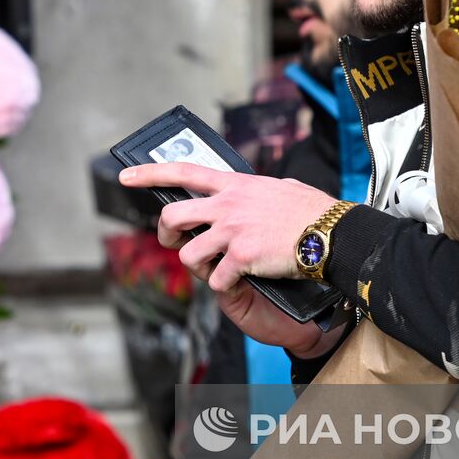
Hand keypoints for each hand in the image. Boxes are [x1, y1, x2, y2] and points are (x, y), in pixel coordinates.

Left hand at [119, 162, 342, 356]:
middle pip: (173, 216)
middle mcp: (227, 205)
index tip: (127, 177)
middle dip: (166, 235)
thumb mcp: (279, 188)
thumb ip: (255, 193)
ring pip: (188, 254)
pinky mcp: (240, 257)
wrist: (331, 234)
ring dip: (200, 266)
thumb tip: (251, 195)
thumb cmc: (312, 212)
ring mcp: (231, 231)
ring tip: (219, 268)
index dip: (150, 174)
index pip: (183, 172)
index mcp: (235, 185)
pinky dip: (225, 286)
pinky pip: (216, 279)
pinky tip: (242, 281)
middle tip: (174, 243)